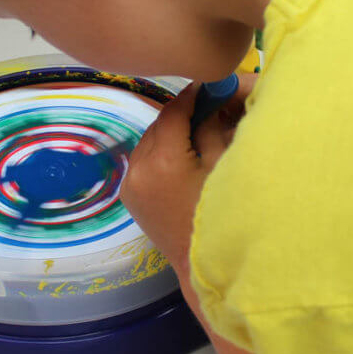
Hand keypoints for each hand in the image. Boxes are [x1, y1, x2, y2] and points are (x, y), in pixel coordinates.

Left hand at [120, 74, 255, 274]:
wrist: (201, 266)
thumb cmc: (222, 217)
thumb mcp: (223, 167)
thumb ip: (212, 129)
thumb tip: (210, 99)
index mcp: (163, 161)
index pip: (175, 111)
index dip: (193, 96)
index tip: (209, 86)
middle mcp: (139, 168)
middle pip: (160, 124)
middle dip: (183, 113)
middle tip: (208, 106)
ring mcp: (130, 183)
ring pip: (150, 140)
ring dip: (170, 131)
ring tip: (196, 131)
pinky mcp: (129, 194)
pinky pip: (144, 158)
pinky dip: (160, 150)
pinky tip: (181, 155)